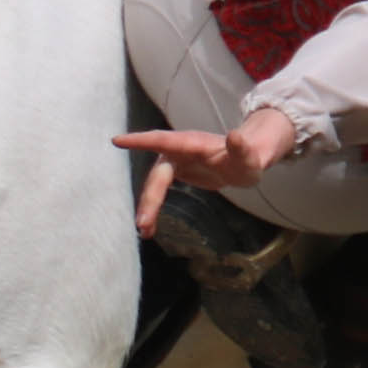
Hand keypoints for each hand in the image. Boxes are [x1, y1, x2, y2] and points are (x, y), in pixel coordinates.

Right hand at [114, 107, 297, 236]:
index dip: (140, 141)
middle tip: (142, 224)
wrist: (246, 159)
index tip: (117, 141)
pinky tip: (149, 228)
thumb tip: (235, 136)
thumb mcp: (250, 157)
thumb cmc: (249, 156)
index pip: (162, 141)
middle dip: (149, 198)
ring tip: (145, 231)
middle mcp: (178, 151)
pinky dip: (152, 207)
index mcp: (191, 143)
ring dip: (147, 207)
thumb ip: (243, 149)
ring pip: (155, 184)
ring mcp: (175, 162)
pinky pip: (158, 190)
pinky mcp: (174, 173)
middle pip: (158, 174)